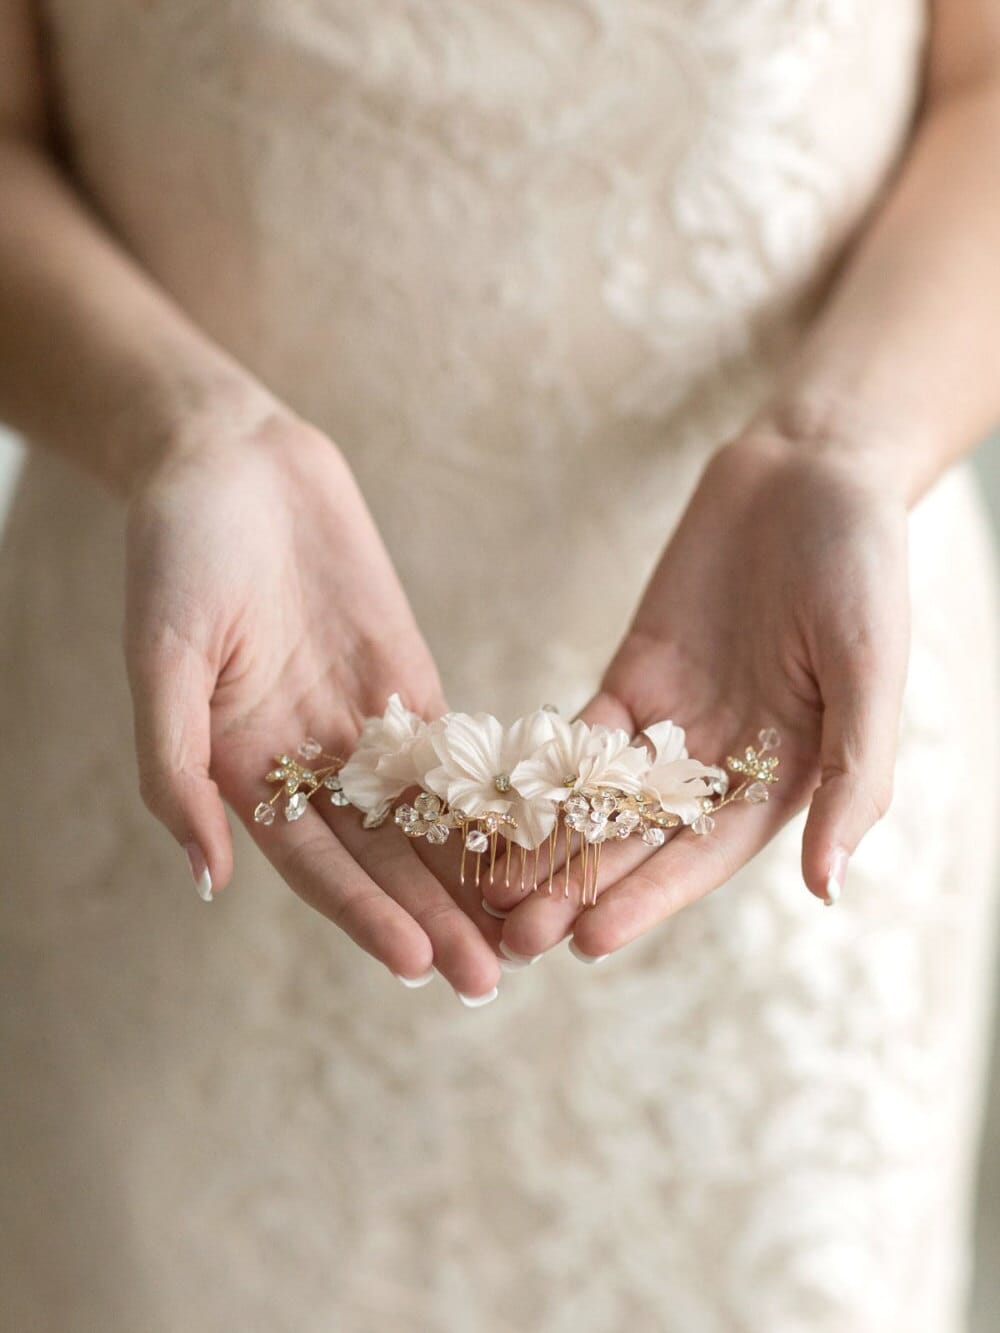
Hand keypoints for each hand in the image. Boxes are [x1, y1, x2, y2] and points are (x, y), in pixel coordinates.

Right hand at [124, 405, 500, 998]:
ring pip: (427, 818)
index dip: (365, 915)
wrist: (233, 459)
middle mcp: (309, 764)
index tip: (419, 965)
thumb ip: (175, 767)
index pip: (315, 866)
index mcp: (244, 772)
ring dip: (471, 877)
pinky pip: (456, 751)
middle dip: (435, 917)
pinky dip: (491, 798)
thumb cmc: (178, 553)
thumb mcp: (161, 658)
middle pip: (382, 858)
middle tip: (492, 978)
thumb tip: (205, 877)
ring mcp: (363, 725)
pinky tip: (535, 839)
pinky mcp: (408, 681)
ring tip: (525, 931)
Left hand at [490, 433, 910, 959]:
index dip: (647, 898)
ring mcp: (671, 720)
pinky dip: (536, 768)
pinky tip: (488, 803)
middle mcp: (721, 763)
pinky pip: (577, 732)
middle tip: (512, 940)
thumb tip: (826, 887)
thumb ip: (851, 777)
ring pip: (597, 798)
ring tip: (487, 892)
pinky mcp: (631, 675)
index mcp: (783, 778)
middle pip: (638, 840)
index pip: (703, 857)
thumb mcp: (869, 672)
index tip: (590, 942)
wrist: (811, 471)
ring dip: (546, 844)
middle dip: (577, 888)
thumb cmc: (862, 569)